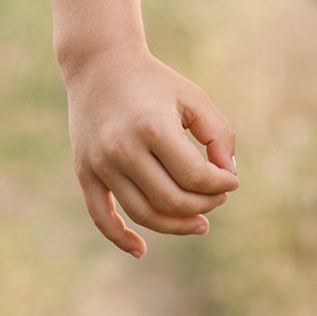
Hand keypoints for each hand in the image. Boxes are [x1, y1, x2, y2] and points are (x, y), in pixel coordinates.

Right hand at [64, 44, 238, 259]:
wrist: (101, 65)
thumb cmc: (155, 82)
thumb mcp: (193, 97)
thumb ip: (218, 133)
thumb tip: (227, 175)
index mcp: (153, 127)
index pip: (195, 176)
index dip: (220, 184)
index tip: (231, 180)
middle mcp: (123, 149)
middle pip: (171, 200)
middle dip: (203, 205)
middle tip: (219, 198)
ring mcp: (100, 164)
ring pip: (143, 213)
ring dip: (175, 224)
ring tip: (200, 222)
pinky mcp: (85, 173)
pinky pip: (101, 217)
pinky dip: (121, 238)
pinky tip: (141, 251)